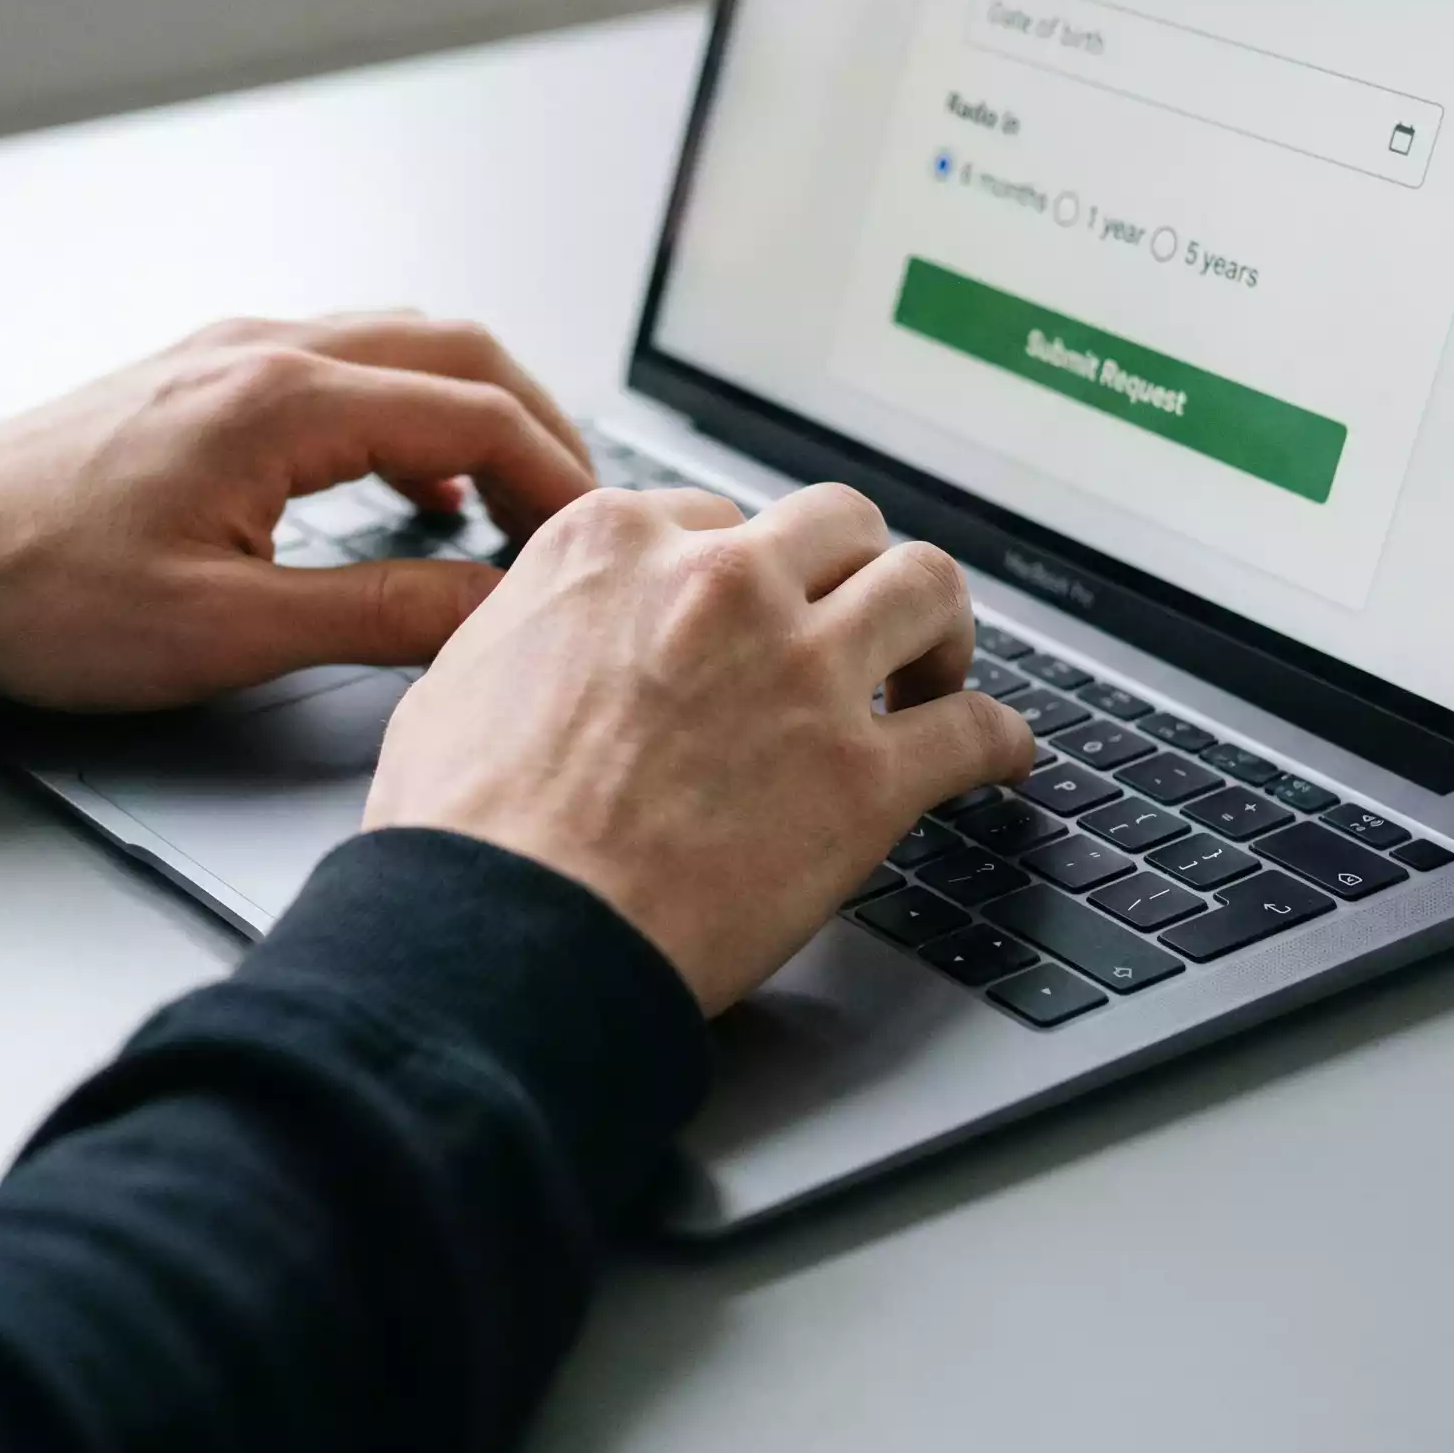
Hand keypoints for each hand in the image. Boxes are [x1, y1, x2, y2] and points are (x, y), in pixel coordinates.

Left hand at [0, 314, 594, 709]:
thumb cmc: (42, 595)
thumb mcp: (228, 632)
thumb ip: (382, 612)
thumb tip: (493, 609)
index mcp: (281, 401)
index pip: (475, 411)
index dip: (558, 476)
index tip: (594, 538)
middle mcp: (264, 349)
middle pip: (456, 347)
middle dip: (537, 425)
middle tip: (575, 511)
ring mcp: (230, 352)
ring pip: (401, 345)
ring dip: (473, 410)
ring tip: (508, 504)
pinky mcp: (202, 377)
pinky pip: (344, 364)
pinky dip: (408, 410)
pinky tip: (409, 487)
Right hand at [364, 484, 1036, 1014]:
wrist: (505, 937)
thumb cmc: (464, 833)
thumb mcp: (454, 680)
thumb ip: (524, 630)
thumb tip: (538, 635)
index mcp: (615, 548)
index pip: (714, 515)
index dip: (740, 568)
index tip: (752, 608)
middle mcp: (720, 585)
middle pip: (837, 524)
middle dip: (852, 567)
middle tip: (854, 621)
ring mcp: (802, 674)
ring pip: (927, 586)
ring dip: (939, 626)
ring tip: (935, 668)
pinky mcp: (864, 778)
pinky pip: (976, 730)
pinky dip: (999, 741)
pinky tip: (998, 756)